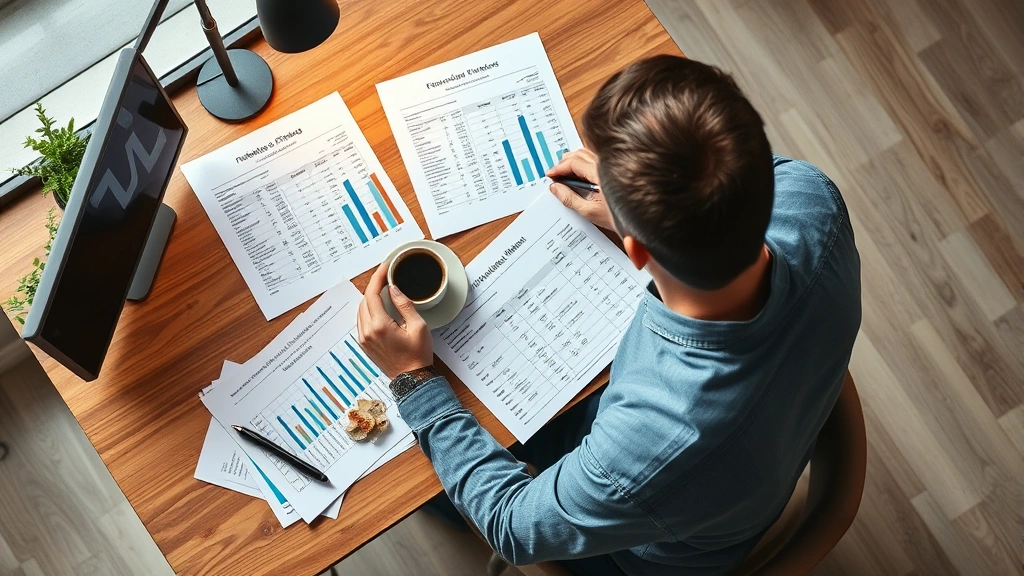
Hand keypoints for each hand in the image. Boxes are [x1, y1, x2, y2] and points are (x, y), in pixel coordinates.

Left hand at [356, 262, 433, 379]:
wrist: (411, 379)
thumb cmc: (418, 355)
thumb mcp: (418, 326)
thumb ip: (404, 305)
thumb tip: (393, 289)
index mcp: (380, 326)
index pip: (372, 294)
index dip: (378, 277)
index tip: (385, 267)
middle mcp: (367, 331)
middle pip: (365, 300)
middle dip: (375, 286)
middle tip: (387, 277)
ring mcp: (364, 339)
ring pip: (361, 310)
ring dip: (370, 298)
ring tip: (384, 290)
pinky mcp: (364, 344)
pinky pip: (361, 321)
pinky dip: (368, 310)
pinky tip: (379, 306)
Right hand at [546, 148, 615, 231]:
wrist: (639, 219)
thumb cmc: (618, 217)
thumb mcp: (589, 211)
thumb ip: (570, 199)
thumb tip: (556, 188)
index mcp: (599, 173)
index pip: (574, 162)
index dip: (559, 168)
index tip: (550, 175)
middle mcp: (605, 165)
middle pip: (579, 154)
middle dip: (564, 163)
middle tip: (555, 175)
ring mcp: (610, 165)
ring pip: (586, 154)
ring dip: (573, 161)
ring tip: (565, 174)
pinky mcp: (614, 168)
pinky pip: (594, 158)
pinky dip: (582, 162)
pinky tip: (579, 173)